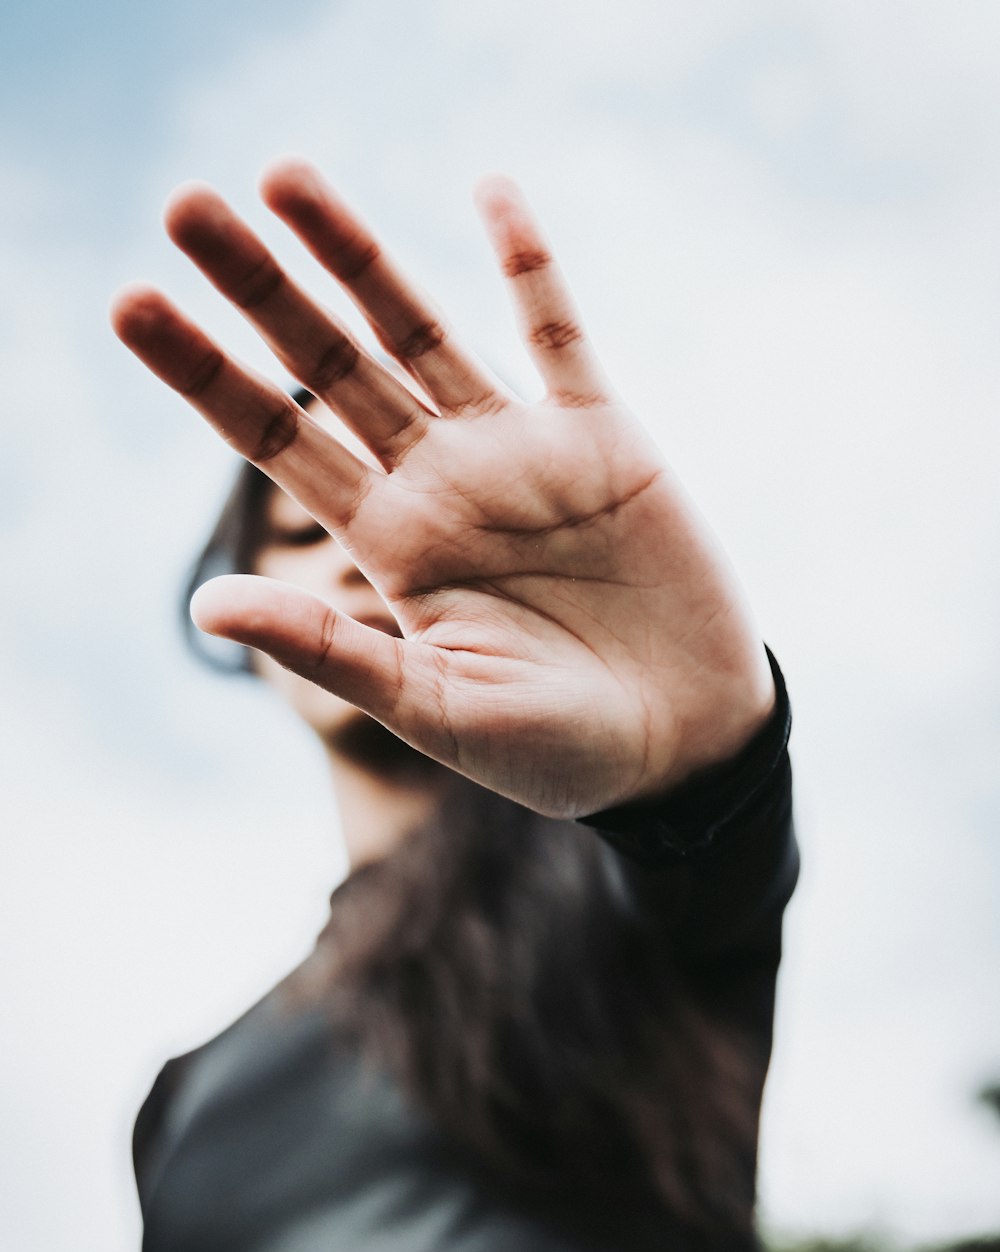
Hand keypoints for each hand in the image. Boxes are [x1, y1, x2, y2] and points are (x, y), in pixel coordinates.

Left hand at [111, 160, 773, 818]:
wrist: (682, 747)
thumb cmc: (555, 751)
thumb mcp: (437, 709)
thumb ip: (332, 650)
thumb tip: (204, 606)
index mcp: (390, 545)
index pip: (276, 442)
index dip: (203, 375)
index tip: (132, 302)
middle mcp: (439, 483)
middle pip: (329, 365)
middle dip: (259, 288)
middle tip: (183, 206)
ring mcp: (519, 453)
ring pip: (421, 331)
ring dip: (358, 254)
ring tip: (284, 178)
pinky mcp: (604, 439)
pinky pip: (559, 334)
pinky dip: (530, 265)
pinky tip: (489, 190)